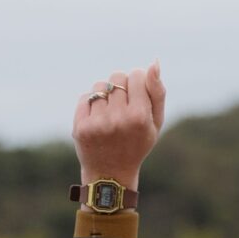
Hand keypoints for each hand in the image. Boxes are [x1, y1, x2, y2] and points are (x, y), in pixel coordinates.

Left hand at [72, 61, 165, 189]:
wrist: (110, 175)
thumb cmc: (137, 144)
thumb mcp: (155, 122)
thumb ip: (158, 92)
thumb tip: (154, 63)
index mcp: (140, 116)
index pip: (136, 74)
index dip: (137, 83)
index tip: (136, 98)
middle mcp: (118, 119)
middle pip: (117, 76)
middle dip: (120, 87)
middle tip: (122, 107)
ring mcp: (98, 123)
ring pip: (99, 86)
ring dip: (104, 95)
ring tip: (109, 115)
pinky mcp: (81, 127)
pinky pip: (85, 98)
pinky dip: (90, 105)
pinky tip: (97, 121)